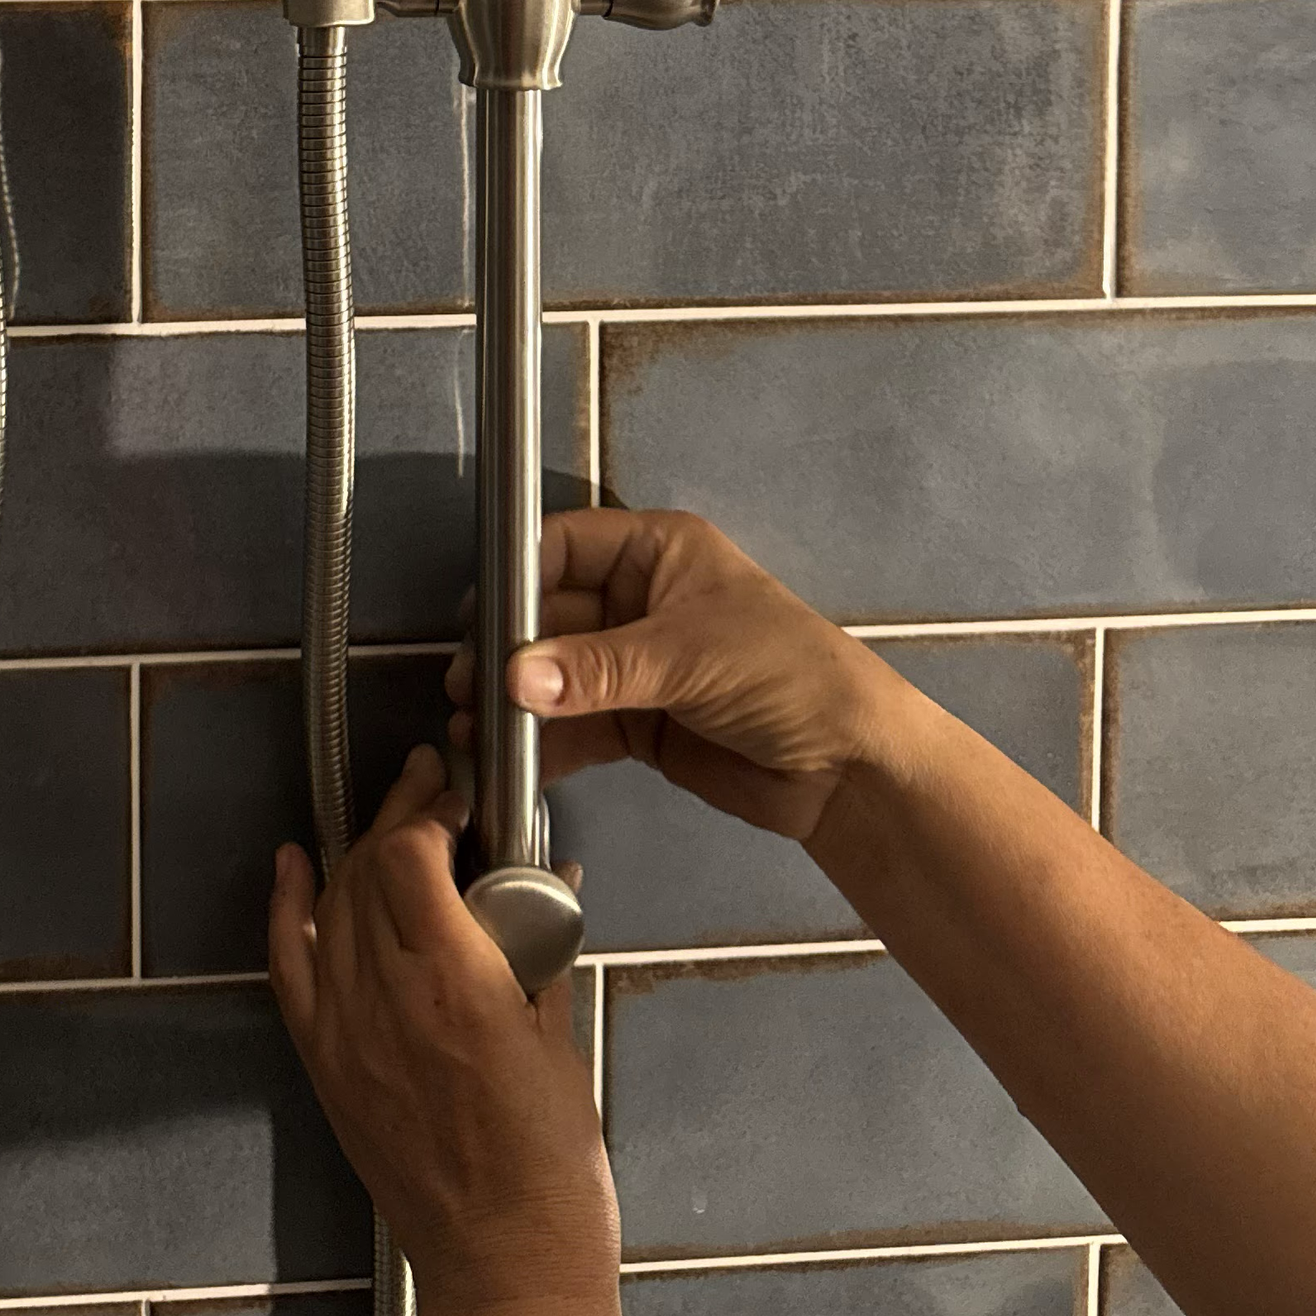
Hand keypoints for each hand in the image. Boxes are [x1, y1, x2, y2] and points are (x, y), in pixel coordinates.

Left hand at [266, 747, 618, 1309]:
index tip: (462, 797)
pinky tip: (296, 864)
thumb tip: (548, 878)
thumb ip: (545, 951)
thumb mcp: (563, 1041)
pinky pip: (290, 966)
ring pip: (332, 905)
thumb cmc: (550, 1170)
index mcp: (453, 986)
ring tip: (395, 820)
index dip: (432, 809)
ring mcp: (345, 1034)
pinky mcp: (326, 1066)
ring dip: (360, 851)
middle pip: (367, 868)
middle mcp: (384, 1000)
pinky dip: (289, 907)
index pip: (409, 855)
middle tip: (435, 788)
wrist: (505, 1270)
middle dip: (400, 813)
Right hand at [446, 508, 904, 843]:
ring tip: (476, 733)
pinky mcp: (641, 724)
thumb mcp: (687, 657)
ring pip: (559, 675)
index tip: (478, 619)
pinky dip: (547, 743)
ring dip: (520, 702)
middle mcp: (642, 601)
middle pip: (553, 615)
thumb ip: (595, 669)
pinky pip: (578, 725)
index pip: (567, 547)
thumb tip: (513, 677)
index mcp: (659, 553)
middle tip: (468, 688)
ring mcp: (639, 665)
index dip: (520, 579)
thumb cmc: (784, 675)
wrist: (848, 768)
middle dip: (510, 651)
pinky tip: (518, 763)